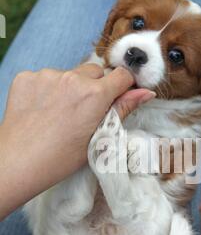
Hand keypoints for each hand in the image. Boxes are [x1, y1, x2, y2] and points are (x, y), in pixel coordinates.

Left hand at [0, 64, 154, 218]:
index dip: (122, 86)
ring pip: (70, 73)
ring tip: (60, 113)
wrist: (19, 163)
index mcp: (95, 95)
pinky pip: (46, 76)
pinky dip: (47, 89)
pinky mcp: (26, 77)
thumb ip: (122, 110)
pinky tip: (42, 110)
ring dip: (70, 87)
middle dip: (96, 86)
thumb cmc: (61, 158)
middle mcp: (72, 78)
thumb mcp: (99, 138)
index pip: (121, 75)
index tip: (116, 98)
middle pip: (95, 71)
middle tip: (85, 111)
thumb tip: (147, 92)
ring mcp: (47, 75)